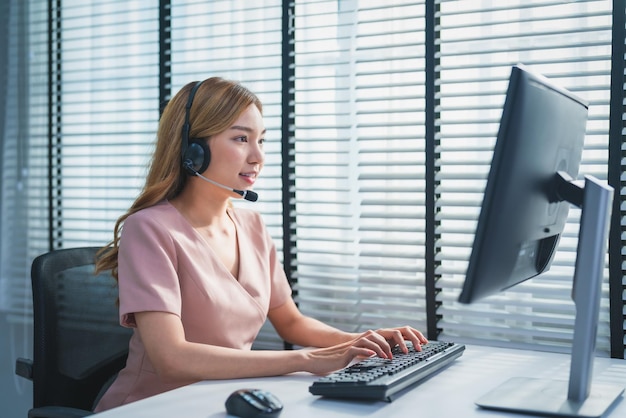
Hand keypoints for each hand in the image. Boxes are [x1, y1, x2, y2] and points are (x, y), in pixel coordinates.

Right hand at [302, 327, 427, 374]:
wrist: (324, 358)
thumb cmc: (343, 357)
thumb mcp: (364, 354)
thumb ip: (375, 351)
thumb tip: (389, 354)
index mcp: (372, 337)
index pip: (394, 332)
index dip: (409, 336)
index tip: (421, 343)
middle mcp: (366, 336)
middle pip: (389, 333)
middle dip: (402, 341)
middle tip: (410, 351)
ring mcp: (357, 342)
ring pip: (375, 339)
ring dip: (385, 348)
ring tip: (390, 356)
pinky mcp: (349, 350)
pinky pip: (362, 348)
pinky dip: (370, 351)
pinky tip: (376, 356)